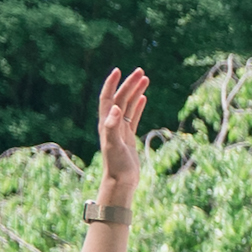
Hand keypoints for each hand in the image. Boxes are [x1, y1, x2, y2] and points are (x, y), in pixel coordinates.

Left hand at [92, 68, 149, 203]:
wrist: (121, 181)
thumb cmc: (116, 165)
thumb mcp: (114, 145)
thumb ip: (112, 127)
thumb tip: (116, 108)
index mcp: (106, 123)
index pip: (108, 98)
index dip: (111, 84)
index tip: (118, 70)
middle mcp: (112, 124)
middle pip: (120, 99)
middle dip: (129, 84)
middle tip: (140, 71)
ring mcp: (121, 130)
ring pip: (128, 106)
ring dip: (135, 92)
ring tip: (145, 79)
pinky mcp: (128, 137)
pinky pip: (134, 117)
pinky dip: (138, 106)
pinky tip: (143, 98)